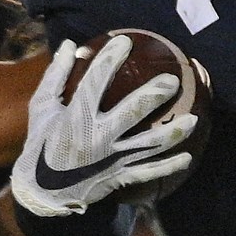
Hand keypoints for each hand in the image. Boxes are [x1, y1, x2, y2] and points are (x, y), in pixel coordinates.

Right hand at [11, 37, 197, 216]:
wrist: (41, 193)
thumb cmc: (42, 143)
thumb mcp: (42, 107)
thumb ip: (57, 75)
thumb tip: (70, 44)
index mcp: (76, 118)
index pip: (95, 82)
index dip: (110, 60)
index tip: (124, 42)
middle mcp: (97, 138)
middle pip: (132, 113)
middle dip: (154, 95)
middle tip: (172, 81)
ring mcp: (111, 160)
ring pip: (148, 145)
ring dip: (173, 132)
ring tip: (193, 119)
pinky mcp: (119, 177)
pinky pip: (148, 172)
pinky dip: (168, 166)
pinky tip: (187, 157)